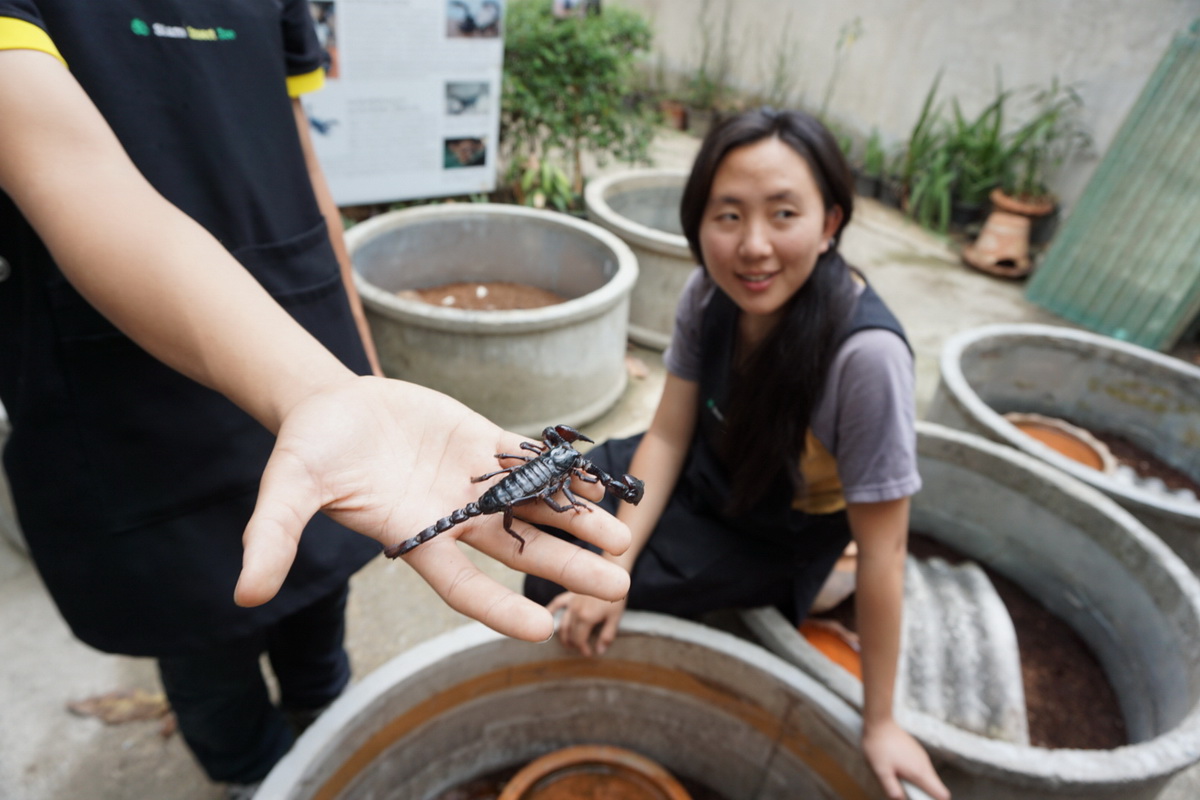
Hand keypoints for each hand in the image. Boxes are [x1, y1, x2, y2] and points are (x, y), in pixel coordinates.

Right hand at [233, 376, 631, 642]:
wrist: (330, 404)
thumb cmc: (309, 449)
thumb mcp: (287, 488)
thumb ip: (271, 535)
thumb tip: (245, 594)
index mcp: (414, 538)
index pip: (464, 585)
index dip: (500, 606)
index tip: (543, 628)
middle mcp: (452, 517)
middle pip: (518, 549)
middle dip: (567, 567)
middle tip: (618, 587)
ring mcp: (471, 480)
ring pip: (535, 506)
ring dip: (579, 522)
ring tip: (623, 539)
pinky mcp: (482, 443)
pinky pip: (529, 460)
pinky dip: (562, 471)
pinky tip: (601, 482)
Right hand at [547, 590, 627, 656]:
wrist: (613, 573)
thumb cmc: (616, 596)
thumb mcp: (615, 618)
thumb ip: (606, 636)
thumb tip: (599, 651)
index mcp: (586, 618)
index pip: (579, 639)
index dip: (583, 649)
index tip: (589, 653)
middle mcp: (575, 611)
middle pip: (570, 633)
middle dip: (575, 644)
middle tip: (582, 649)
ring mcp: (571, 602)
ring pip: (562, 623)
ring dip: (563, 635)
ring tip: (568, 643)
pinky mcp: (570, 595)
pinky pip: (557, 604)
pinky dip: (550, 611)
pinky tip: (547, 617)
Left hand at [862, 718, 949, 799]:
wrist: (878, 722)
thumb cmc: (878, 746)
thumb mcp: (881, 771)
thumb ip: (892, 789)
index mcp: (919, 772)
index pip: (942, 794)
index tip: (921, 799)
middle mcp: (925, 764)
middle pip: (934, 787)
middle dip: (921, 793)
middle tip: (904, 789)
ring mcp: (921, 756)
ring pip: (926, 777)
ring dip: (916, 783)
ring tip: (897, 776)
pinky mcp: (916, 751)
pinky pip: (919, 768)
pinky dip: (912, 773)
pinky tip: (897, 767)